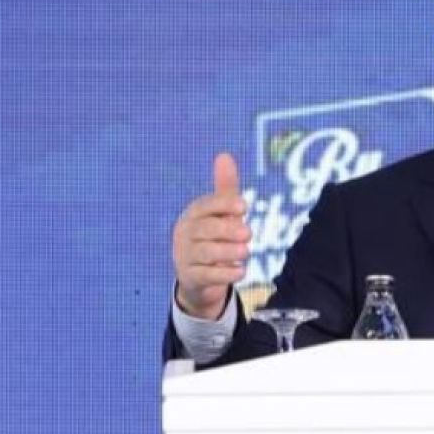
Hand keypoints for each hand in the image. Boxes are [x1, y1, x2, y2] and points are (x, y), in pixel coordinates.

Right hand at [172, 153, 250, 319]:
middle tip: (248, 233)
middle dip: (227, 230)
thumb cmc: (213, 237)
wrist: (199, 276)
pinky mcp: (190, 277)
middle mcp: (185, 234)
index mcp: (193, 214)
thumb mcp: (220, 213)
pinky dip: (224, 275)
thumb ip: (225, 188)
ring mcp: (185, 256)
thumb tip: (224, 155)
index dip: (223, 204)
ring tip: (246, 252)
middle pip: (205, 230)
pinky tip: (240, 272)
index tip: (244, 206)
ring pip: (205, 253)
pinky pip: (206, 276)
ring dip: (227, 252)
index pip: (206, 206)